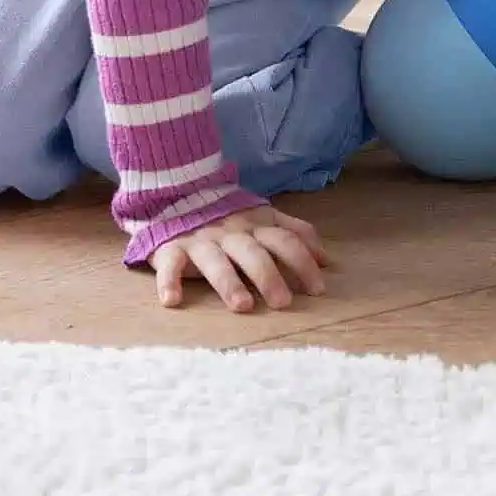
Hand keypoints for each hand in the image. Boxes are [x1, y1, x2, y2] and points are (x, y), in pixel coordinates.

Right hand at [151, 203, 328, 311]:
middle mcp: (231, 233)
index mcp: (255, 225)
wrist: (176, 189)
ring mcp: (200, 241)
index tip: (319, 289)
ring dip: (229, 283)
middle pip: (253, 253)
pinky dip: (168, 281)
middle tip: (283, 302)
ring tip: (243, 306)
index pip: (285, 241)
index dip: (304, 262)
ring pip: (216, 262)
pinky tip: (171, 300)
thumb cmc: (226, 213)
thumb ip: (293, 232)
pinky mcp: (170, 248)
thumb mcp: (263, 216)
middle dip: (269, 276)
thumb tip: (326, 259)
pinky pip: (169, 264)